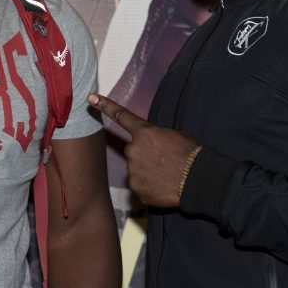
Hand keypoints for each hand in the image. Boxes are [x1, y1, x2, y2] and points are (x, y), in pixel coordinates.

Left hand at [88, 93, 198, 207]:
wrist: (196, 179)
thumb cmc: (190, 155)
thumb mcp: (176, 136)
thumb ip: (157, 137)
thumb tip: (154, 145)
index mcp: (144, 132)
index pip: (121, 115)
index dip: (105, 105)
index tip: (91, 98)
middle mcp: (133, 149)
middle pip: (134, 151)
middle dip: (146, 155)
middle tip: (164, 161)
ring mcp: (133, 170)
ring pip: (137, 169)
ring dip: (148, 171)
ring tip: (166, 174)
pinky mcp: (136, 189)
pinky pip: (140, 186)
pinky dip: (150, 187)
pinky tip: (163, 186)